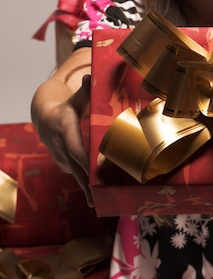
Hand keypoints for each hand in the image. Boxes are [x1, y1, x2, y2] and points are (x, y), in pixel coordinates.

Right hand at [36, 74, 92, 205]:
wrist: (45, 119)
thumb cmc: (67, 107)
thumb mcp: (75, 99)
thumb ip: (84, 90)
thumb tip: (89, 76)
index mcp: (65, 130)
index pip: (75, 148)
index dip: (85, 160)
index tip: (95, 170)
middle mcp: (61, 147)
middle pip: (75, 168)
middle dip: (87, 183)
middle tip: (100, 197)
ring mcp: (61, 158)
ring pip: (76, 175)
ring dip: (88, 188)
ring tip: (102, 201)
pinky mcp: (65, 164)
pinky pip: (77, 175)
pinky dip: (88, 184)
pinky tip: (102, 194)